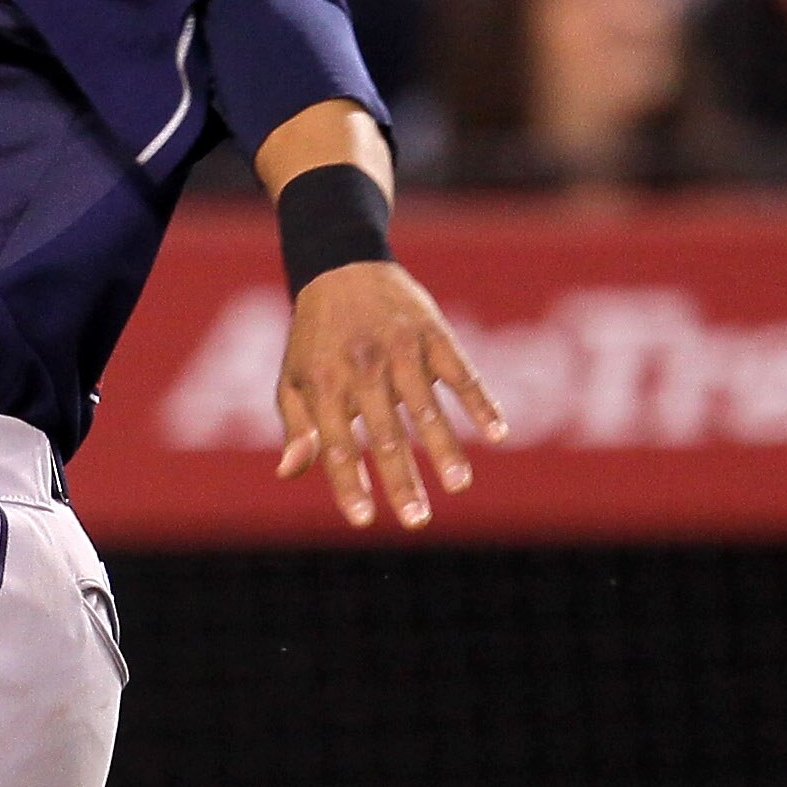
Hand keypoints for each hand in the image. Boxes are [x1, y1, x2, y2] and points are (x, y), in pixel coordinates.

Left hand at [276, 261, 504, 531]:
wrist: (341, 265)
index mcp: (324, 385)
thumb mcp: (292, 378)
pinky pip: (460, 372)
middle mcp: (362, 369)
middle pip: (384, 435)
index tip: (363, 520)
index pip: (335, 445)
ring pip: (424, 406)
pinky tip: (497, 432)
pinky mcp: (432, 333)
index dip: (348, 483)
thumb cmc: (314, 336)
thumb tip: (289, 473)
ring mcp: (400, 350)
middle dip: (401, 480)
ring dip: (444, 447)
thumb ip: (296, 427)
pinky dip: (479, 402)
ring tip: (458, 485)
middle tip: (416, 520)